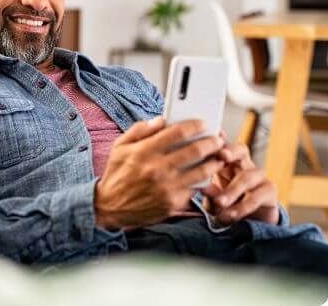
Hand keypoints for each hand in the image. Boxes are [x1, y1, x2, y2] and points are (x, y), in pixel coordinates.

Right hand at [94, 117, 224, 228]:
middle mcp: (157, 169)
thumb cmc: (116, 175)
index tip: (202, 123)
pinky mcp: (172, 203)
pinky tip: (205, 175)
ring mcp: (166, 187)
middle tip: (217, 139)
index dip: (194, 126)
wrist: (109, 207)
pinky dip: (202, 181)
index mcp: (144, 152)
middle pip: (194, 151)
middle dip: (211, 142)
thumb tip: (160, 120)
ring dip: (214, 162)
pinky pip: (194, 189)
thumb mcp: (119, 147)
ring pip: (201, 171)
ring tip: (218, 157)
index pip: (177, 133)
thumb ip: (139, 130)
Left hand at [201, 132, 279, 224]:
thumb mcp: (213, 198)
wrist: (249, 224)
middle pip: (241, 150)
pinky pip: (257, 196)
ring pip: (247, 177)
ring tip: (219, 203)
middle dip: (231, 151)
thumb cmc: (226, 206)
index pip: (223, 146)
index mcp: (227, 163)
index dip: (218, 140)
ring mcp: (259, 177)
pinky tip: (230, 215)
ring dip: (231, 191)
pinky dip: (242, 207)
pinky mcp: (270, 192)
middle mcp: (244, 166)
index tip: (213, 135)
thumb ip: (209, 191)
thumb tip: (201, 186)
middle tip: (222, 156)